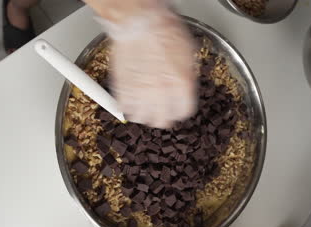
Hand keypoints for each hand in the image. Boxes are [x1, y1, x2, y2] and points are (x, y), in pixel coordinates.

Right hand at [84, 0, 196, 127]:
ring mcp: (140, 92)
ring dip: (143, 114)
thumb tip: (185, 85)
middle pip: (163, 121)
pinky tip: (129, 100)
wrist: (139, 21)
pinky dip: (126, 106)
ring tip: (143, 106)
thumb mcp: (188, 51)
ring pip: (143, 118)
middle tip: (159, 110)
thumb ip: (187, 74)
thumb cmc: (163, 29)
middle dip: (162, 116)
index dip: (179, 110)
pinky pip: (124, 108)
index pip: (184, 112)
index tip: (176, 107)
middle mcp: (162, 92)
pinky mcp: (122, 88)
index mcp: (182, 84)